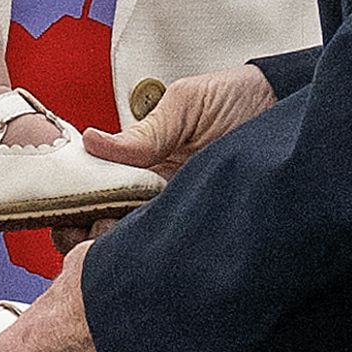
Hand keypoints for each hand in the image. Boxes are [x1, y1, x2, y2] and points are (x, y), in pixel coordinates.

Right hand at [52, 64, 278, 253]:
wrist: (288, 108)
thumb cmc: (236, 98)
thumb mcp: (184, 105)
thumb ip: (144, 133)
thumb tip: (91, 142)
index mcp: (141, 161)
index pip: (93, 189)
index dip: (72, 206)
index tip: (63, 213)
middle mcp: (154, 191)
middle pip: (103, 224)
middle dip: (84, 234)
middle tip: (88, 230)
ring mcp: (176, 210)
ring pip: (132, 242)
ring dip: (114, 246)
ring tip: (113, 237)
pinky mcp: (204, 225)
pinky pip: (172, 246)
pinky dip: (154, 253)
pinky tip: (143, 251)